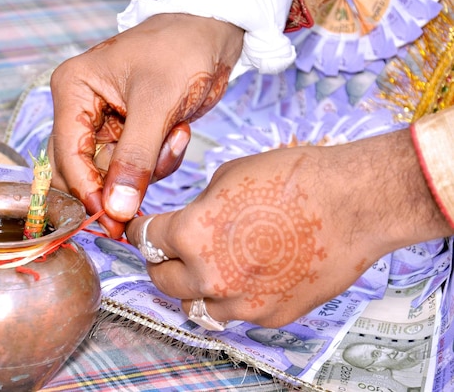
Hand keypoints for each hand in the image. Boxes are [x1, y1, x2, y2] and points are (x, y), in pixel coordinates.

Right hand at [48, 13, 242, 237]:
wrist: (213, 35)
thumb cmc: (181, 50)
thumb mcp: (157, 103)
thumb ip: (136, 157)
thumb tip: (116, 208)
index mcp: (74, 90)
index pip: (68, 154)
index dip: (87, 191)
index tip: (111, 221)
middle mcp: (82, 109)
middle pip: (83, 170)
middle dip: (118, 183)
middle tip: (140, 203)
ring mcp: (106, 124)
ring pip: (113, 174)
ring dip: (148, 168)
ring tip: (174, 136)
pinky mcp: (129, 135)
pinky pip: (136, 167)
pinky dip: (160, 161)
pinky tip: (178, 132)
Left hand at [126, 129, 451, 326]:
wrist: (354, 203)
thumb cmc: (297, 179)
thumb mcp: (230, 175)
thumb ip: (199, 206)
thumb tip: (189, 220)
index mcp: (191, 234)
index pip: (145, 239)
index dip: (138, 230)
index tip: (140, 229)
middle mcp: (210, 275)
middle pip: (161, 278)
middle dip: (160, 260)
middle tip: (168, 249)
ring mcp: (241, 301)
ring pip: (194, 307)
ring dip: (191, 288)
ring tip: (201, 271)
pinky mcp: (270, 316)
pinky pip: (235, 314)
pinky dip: (231, 299)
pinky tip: (242, 279)